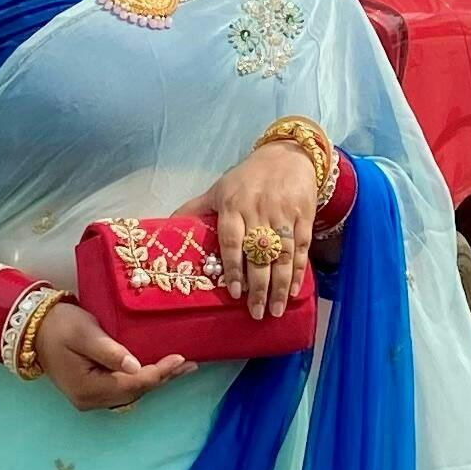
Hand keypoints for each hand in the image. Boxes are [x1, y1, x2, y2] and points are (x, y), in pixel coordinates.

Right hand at [32, 299, 192, 409]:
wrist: (34, 328)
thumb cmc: (59, 325)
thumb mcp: (85, 333)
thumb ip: (110, 351)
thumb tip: (135, 367)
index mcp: (88, 388)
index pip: (133, 384)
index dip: (159, 372)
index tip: (181, 358)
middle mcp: (90, 400)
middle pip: (135, 392)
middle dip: (163, 378)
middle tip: (189, 365)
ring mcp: (90, 398)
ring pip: (131, 392)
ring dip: (155, 380)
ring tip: (180, 368)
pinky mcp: (91, 391)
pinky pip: (123, 389)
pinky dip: (142, 380)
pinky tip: (157, 370)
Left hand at [204, 140, 321, 321]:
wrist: (287, 156)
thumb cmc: (247, 177)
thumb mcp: (219, 189)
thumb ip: (195, 209)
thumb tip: (166, 227)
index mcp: (233, 205)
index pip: (232, 241)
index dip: (233, 268)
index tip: (236, 293)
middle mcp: (258, 211)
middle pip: (258, 254)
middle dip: (258, 287)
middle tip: (256, 312)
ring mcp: (283, 214)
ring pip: (281, 255)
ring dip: (279, 285)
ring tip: (275, 310)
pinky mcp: (304, 216)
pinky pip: (300, 248)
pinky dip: (298, 271)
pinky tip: (293, 290)